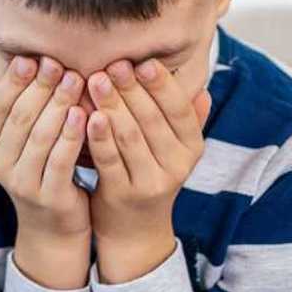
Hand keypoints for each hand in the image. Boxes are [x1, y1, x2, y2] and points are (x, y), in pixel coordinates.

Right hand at [0, 56, 90, 289]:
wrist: (53, 227)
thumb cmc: (41, 171)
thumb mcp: (19, 144)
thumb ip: (10, 114)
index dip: (14, 80)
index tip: (33, 56)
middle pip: (19, 118)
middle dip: (40, 87)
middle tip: (59, 63)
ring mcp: (21, 182)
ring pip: (39, 137)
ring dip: (58, 105)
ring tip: (77, 80)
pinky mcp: (47, 196)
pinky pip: (60, 161)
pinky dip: (71, 136)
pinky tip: (86, 115)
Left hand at [85, 60, 212, 282]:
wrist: (134, 230)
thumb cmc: (148, 176)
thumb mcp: (173, 151)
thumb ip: (186, 122)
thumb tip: (204, 90)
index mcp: (191, 147)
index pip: (179, 109)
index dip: (161, 84)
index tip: (142, 61)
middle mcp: (177, 165)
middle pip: (152, 119)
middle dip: (131, 89)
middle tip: (112, 64)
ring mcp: (150, 182)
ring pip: (130, 136)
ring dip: (112, 105)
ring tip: (96, 80)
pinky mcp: (123, 194)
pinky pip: (110, 160)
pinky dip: (98, 136)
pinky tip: (88, 115)